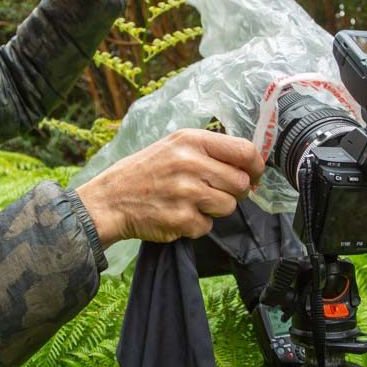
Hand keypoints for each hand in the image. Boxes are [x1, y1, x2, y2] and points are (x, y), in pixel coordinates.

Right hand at [74, 129, 263, 245]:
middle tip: (218, 192)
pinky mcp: (181, 219)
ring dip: (215, 209)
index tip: (254, 175)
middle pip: (241, 183)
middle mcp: (190, 163)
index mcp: (191, 140)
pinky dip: (196, 224)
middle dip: (236, 192)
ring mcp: (186, 192)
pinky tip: (178, 214)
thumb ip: (210, 151)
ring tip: (192, 202)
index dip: (256, 166)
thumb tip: (250, 165)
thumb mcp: (175, 146)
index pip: (244, 151)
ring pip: (228, 207)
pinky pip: (208, 226)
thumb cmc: (146, 172)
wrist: (110, 200)